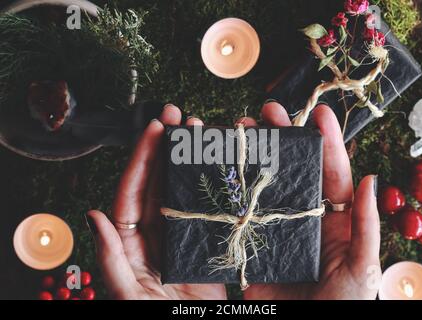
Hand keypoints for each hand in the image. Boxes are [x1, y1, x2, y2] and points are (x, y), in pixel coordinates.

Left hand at [86, 105, 226, 299]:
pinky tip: (220, 162)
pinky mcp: (205, 239)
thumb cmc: (156, 317)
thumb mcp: (128, 293)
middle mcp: (155, 229)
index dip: (142, 157)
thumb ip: (110, 257)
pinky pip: (207, 205)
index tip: (155, 128)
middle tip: (177, 114)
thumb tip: (94, 215)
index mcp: (130, 239)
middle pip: (158, 180)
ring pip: (182, 186)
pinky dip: (213, 182)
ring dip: (189, 158)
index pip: (132, 189)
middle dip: (166, 145)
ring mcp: (181, 231)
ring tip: (200, 130)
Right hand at [242, 102, 380, 299]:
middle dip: (280, 137)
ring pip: (263, 183)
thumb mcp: (362, 268)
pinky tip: (220, 169)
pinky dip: (229, 190)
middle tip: (265, 113)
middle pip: (291, 169)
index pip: (331, 172)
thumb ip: (366, 227)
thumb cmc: (343, 306)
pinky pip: (241, 212)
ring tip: (239, 131)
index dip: (326, 141)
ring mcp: (275, 228)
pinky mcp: (252, 244)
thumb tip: (372, 180)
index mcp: (333, 218)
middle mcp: (302, 216)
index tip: (318, 112)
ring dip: (251, 156)